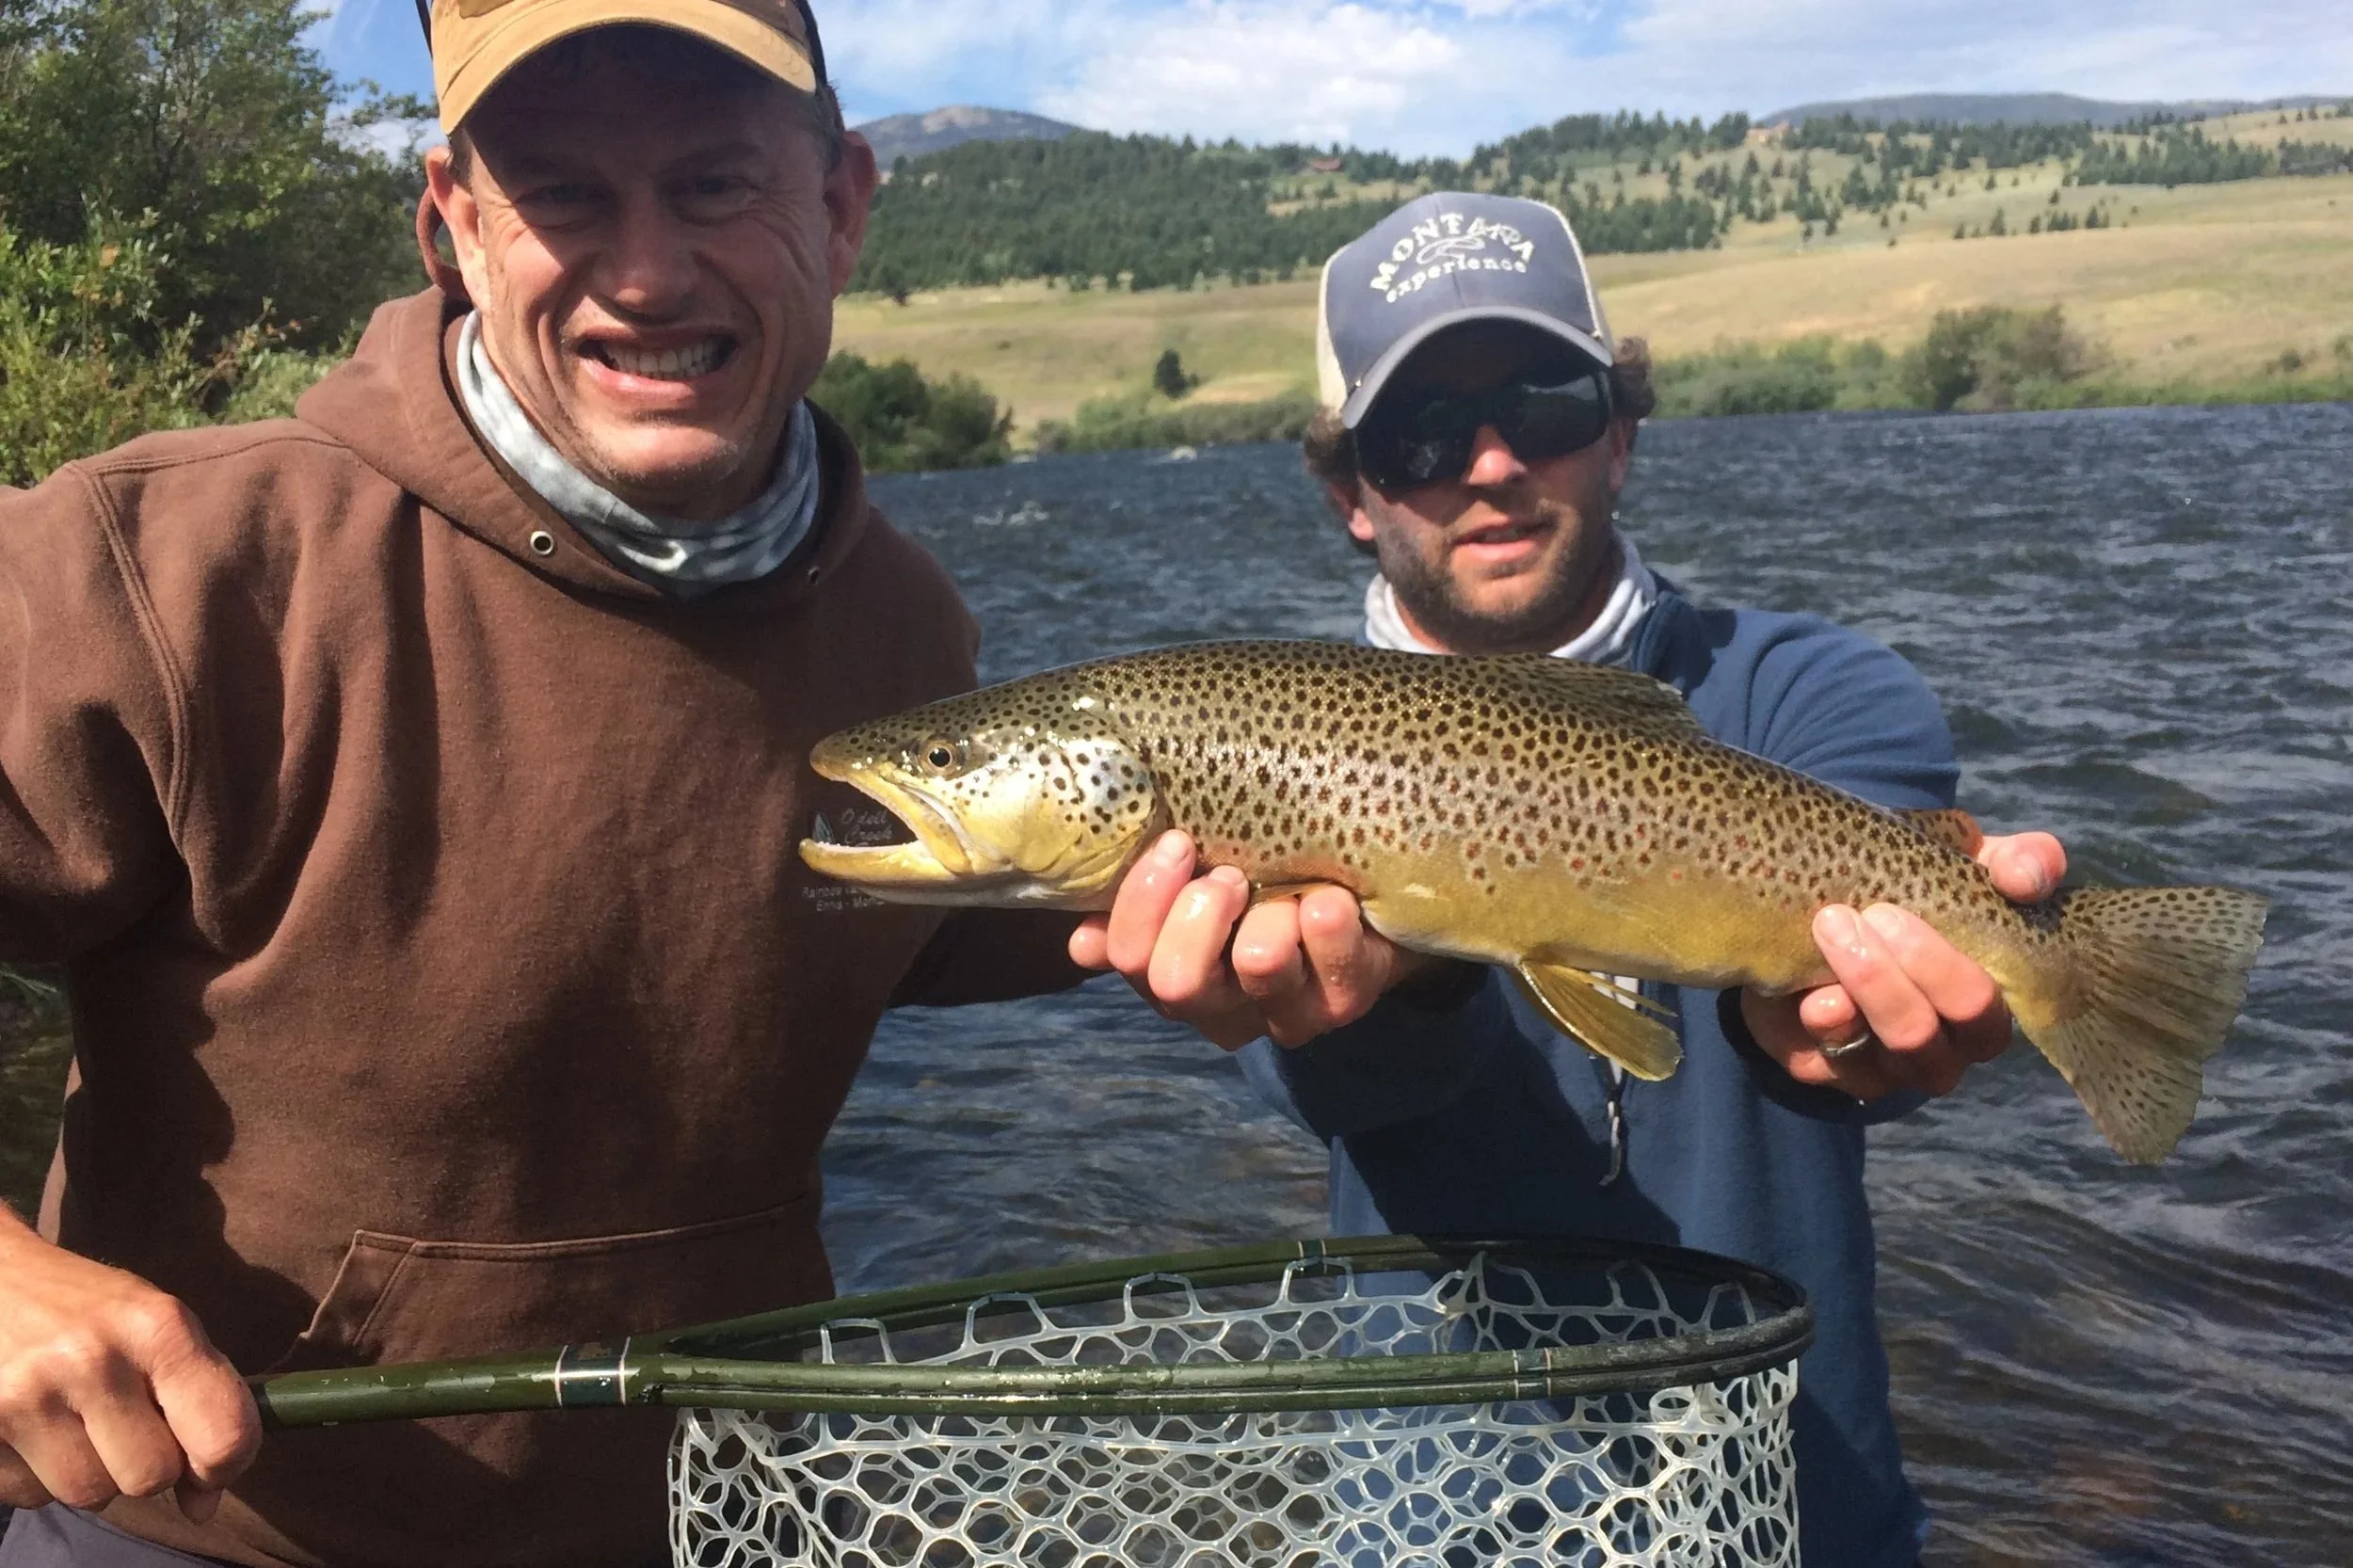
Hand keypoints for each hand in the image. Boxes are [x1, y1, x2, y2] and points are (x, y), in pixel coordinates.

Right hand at [0, 1222, 260, 1522]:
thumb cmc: (93, 1308)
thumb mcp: (161, 1328)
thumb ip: (201, 1404)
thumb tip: (204, 1508)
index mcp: (158, 1328)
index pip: (222, 1436)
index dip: (226, 1465)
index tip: (212, 1463)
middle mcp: (91, 1361)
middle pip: (150, 1478)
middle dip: (148, 1464)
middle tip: (127, 1422)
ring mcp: (25, 1395)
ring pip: (89, 1495)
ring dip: (92, 1472)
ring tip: (77, 1420)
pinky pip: (30, 1496)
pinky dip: (39, 1476)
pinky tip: (36, 1428)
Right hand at [1067, 830, 1425, 1048]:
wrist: (1364, 901)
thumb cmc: (1267, 884)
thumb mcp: (1199, 888)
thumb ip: (1145, 908)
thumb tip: (1085, 940)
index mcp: (1173, 978)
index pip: (1131, 958)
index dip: (1143, 902)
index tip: (1177, 844)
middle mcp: (1222, 1011)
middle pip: (1176, 983)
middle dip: (1196, 915)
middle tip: (1228, 875)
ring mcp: (1285, 1013)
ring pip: (1256, 969)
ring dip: (1266, 915)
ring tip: (1284, 885)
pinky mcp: (1346, 1002)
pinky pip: (1334, 966)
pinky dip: (1328, 924)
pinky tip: (1329, 899)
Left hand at [1743, 830, 2065, 1099]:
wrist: (1796, 926)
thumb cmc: (1887, 890)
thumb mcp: (1946, 856)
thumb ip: (2003, 859)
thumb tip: (2025, 878)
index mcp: (1996, 983)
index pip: (2031, 978)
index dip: (2016, 938)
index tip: (1987, 889)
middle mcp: (1962, 1036)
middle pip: (1973, 1012)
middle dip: (1929, 960)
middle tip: (1877, 910)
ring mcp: (1907, 1063)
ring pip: (1912, 1041)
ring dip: (1876, 983)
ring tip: (1832, 926)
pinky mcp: (1848, 1076)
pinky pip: (1849, 1066)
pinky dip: (1831, 1025)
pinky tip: (1811, 995)